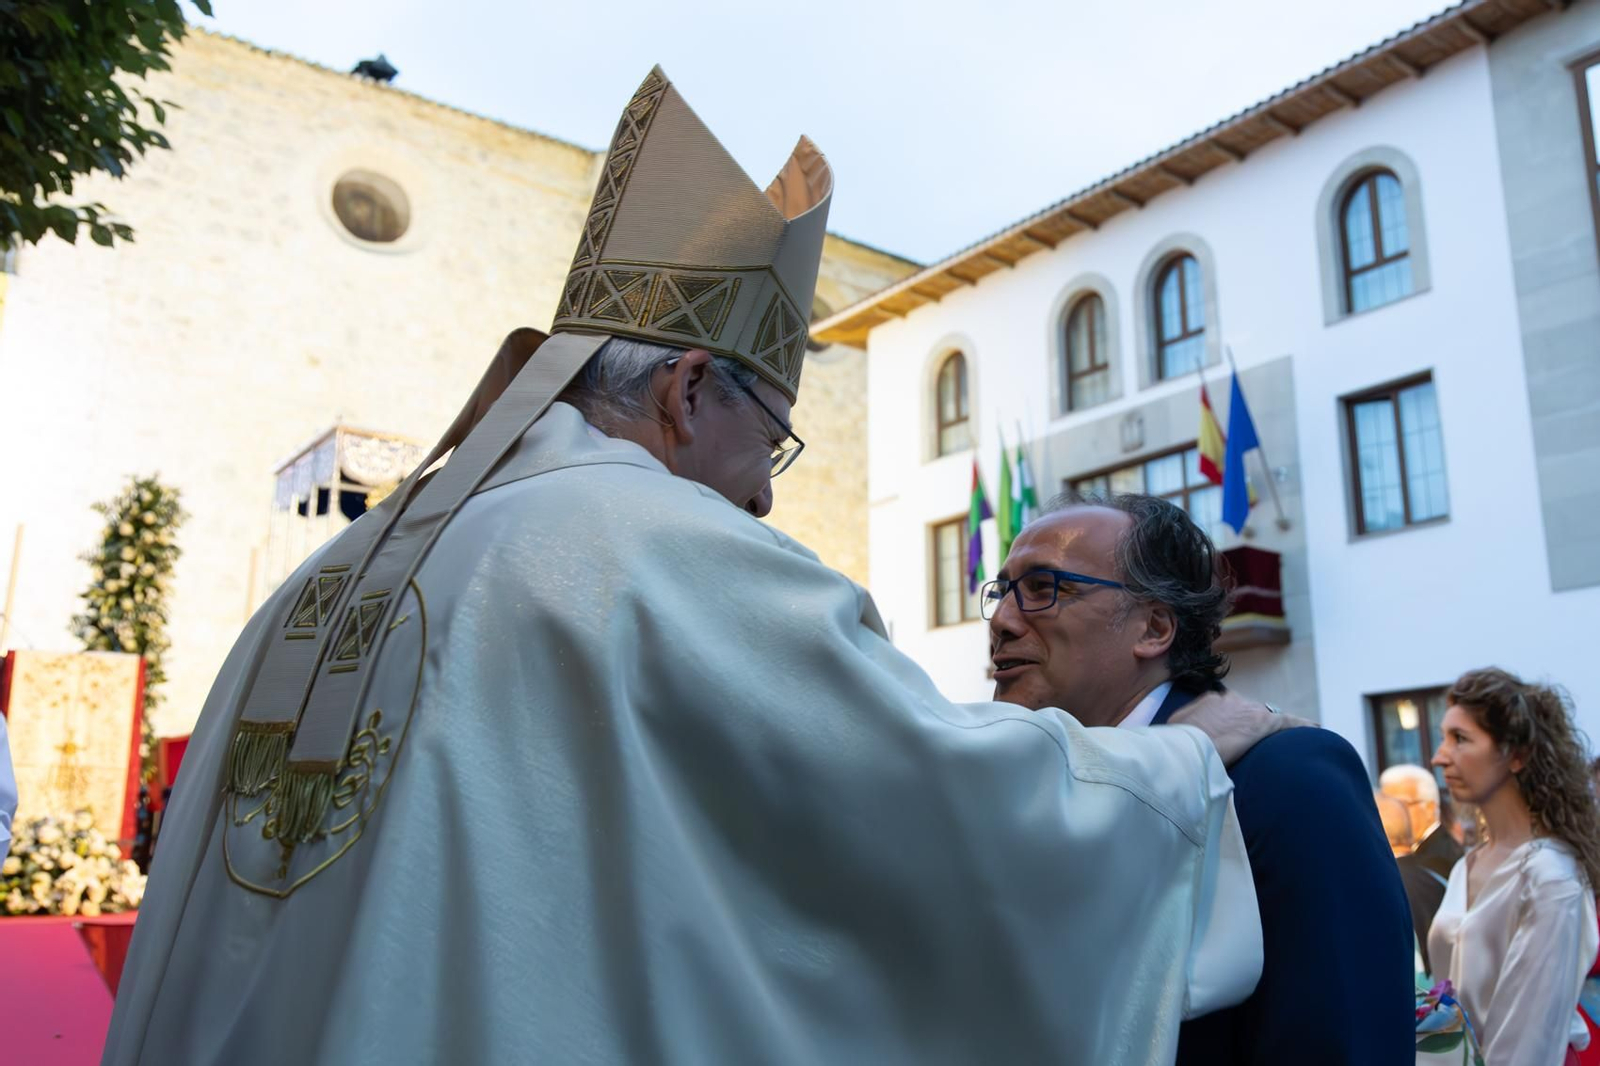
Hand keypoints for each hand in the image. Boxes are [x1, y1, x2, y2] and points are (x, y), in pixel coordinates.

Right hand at [1168, 690, 1314, 765]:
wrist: (1190, 746)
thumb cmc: (1179, 741)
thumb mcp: (1175, 729)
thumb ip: (1186, 725)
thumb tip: (1185, 731)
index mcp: (1212, 700)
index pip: (1228, 708)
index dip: (1231, 723)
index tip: (1231, 735)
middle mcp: (1233, 700)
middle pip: (1249, 711)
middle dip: (1250, 726)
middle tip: (1249, 745)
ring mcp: (1249, 710)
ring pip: (1269, 717)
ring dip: (1273, 731)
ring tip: (1282, 743)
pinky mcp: (1264, 723)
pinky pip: (1289, 722)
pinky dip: (1303, 725)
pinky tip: (1316, 729)